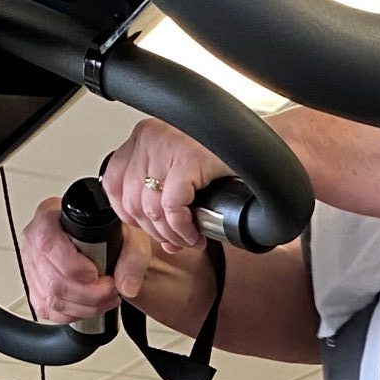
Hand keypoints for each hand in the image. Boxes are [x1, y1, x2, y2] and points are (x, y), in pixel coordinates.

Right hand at [18, 196, 154, 321]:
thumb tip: (126, 286)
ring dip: (86, 306)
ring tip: (107, 297)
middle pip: (53, 279)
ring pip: (52, 299)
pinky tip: (91, 304)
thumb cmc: (110, 233)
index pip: (48, 243)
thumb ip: (134, 256)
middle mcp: (35, 241)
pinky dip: (76, 313)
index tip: (97, 273)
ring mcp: (32, 268)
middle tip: (111, 289)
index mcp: (49, 216)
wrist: (108, 246)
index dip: (73, 265)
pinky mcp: (36, 291)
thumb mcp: (132, 233)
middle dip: (89, 293)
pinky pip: (51, 311)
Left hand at [102, 119, 230, 259]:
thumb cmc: (228, 159)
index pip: (113, 182)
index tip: (148, 227)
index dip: (128, 214)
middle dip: (154, 231)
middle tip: (177, 240)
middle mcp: (150, 137)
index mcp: (144, 136)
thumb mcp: (184, 176)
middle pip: (131, 201)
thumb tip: (164, 243)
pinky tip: (195, 234)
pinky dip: (182, 228)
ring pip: (150, 209)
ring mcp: (167, 146)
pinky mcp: (189, 158)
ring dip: (171, 234)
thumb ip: (165, 203)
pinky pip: (172, 207)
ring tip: (189, 239)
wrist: (266, 146)